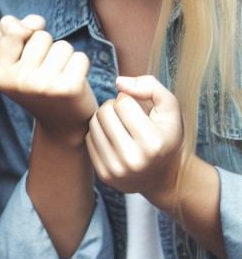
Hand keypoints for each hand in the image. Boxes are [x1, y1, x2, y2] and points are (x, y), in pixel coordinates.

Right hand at [0, 15, 96, 144]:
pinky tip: (74, 81)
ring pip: (62, 45)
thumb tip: (36, 20)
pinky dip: (81, 65)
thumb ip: (14, 33)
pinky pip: (80, 57)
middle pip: (41, 36)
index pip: (11, 27)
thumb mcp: (15, 62)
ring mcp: (43, 86)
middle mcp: (18, 81)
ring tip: (60, 77)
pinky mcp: (68, 89)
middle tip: (46, 72)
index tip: (28, 49)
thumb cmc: (38, 85)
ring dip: (65, 57)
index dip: (25, 31)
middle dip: (47, 48)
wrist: (62, 125)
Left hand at [86, 75, 183, 209]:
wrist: (166, 176)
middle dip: (114, 106)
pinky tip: (112, 136)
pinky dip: (98, 133)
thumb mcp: (170, 108)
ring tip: (119, 124)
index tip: (137, 106)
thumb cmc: (166, 135)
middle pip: (105, 112)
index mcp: (153, 143)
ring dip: (103, 118)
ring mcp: (117, 169)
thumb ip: (150, 86)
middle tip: (126, 115)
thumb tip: (118, 82)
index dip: (129, 98)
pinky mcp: (104, 174)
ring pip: (93, 124)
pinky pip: (88, 139)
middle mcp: (134, 159)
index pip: (123, 103)